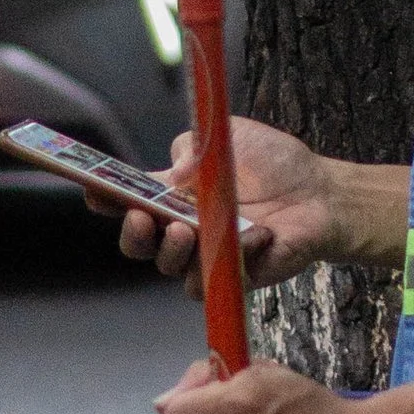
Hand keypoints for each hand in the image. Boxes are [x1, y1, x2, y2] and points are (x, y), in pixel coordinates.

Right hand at [112, 116, 345, 288]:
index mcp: (171, 196)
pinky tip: (256, 234)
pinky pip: (217, 278)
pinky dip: (232, 256)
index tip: (96, 189)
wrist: (318, 192)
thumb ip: (189, 146)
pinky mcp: (235, 278)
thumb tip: (172, 171)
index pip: (127, 201)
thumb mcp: (223, 135)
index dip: (105, 198)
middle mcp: (182, 229)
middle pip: (138, 245)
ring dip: (172, 251)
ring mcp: (206, 256)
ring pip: (170, 268)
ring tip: (185, 230)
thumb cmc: (272, 163)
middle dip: (132, 234)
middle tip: (141, 217)